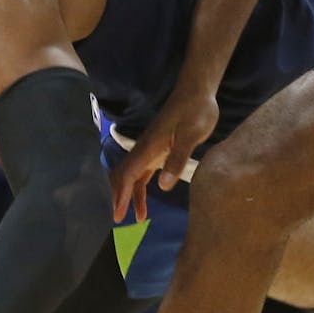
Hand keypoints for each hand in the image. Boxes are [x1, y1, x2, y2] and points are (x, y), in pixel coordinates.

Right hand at [110, 84, 219, 221]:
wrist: (198, 92)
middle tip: (117, 220)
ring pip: (132, 176)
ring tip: (135, 218)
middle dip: (117, 196)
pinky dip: (139, 188)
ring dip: (130, 196)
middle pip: (123, 175)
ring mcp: (150, 149)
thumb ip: (178, 158)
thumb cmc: (196, 111)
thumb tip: (163, 185)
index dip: (119, 194)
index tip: (115, 214)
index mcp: (148, 146)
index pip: (127, 173)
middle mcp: (145, 149)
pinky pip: (143, 172)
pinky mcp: (158, 150)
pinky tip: (144, 202)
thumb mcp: (191, 134)